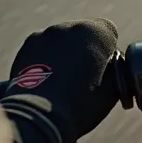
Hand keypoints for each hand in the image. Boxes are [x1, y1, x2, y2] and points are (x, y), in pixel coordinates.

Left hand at [0, 18, 120, 142]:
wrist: (40, 116)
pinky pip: (42, 48)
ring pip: (61, 40)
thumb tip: (110, 64)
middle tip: (83, 74)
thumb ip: (114, 68)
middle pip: (82, 33)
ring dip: (64, 53)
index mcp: (96, 32)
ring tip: (62, 80)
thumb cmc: (82, 103)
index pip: (108, 30)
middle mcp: (70, 26)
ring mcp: (45, 34)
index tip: (104, 64)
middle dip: (84, 48)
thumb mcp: (113, 87)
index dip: (107, 47)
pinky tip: (47, 80)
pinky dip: (45, 59)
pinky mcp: (27, 46)